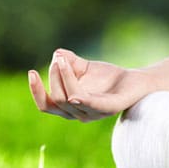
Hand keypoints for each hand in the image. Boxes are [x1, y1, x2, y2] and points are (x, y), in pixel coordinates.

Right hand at [28, 48, 152, 121]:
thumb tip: (57, 54)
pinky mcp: (110, 108)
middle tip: (59, 59)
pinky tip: (74, 93)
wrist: (136, 81)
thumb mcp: (83, 67)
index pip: (46, 105)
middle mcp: (79, 113)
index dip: (36, 91)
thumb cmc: (107, 77)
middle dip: (54, 77)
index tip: (31, 72)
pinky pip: (92, 106)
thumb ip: (69, 61)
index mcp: (70, 107)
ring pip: (70, 100)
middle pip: (57, 99)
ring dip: (64, 78)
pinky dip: (82, 100)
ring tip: (64, 61)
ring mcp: (94, 113)